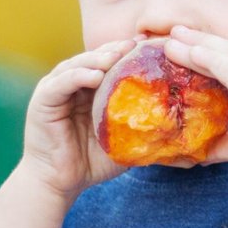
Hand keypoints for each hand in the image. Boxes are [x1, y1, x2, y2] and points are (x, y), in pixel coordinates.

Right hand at [19, 40, 137, 200]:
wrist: (61, 182)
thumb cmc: (93, 161)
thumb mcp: (124, 140)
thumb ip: (145, 129)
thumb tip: (184, 132)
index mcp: (93, 89)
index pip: (112, 63)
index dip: (130, 54)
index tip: (153, 47)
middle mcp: (74, 84)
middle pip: (96, 57)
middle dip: (117, 49)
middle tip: (137, 44)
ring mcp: (56, 89)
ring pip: (79, 64)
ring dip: (98, 58)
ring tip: (117, 55)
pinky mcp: (42, 100)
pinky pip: (61, 83)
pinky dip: (78, 76)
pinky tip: (95, 75)